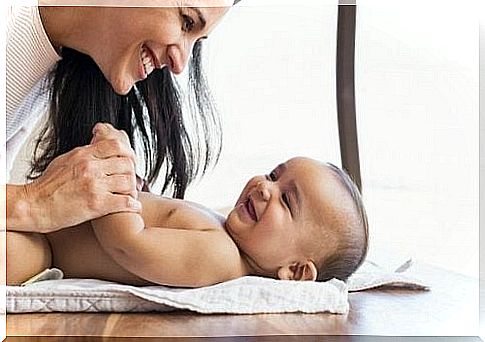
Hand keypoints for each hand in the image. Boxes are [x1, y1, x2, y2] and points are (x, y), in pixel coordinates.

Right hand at [17, 123, 140, 232]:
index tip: (130, 162)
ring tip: (130, 195)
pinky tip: (132, 207)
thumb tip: (99, 142)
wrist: (33, 206)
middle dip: (132, 173)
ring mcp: (94, 185)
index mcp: (84, 154)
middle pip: (126, 163)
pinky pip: (125, 202)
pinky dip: (133, 205)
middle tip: (131, 182)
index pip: (116, 145)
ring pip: (129, 181)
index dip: (128, 153)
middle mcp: (91, 167)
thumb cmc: (47, 187)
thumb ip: (85, 152)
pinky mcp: (97, 204)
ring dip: (133, 190)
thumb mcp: (66, 160)